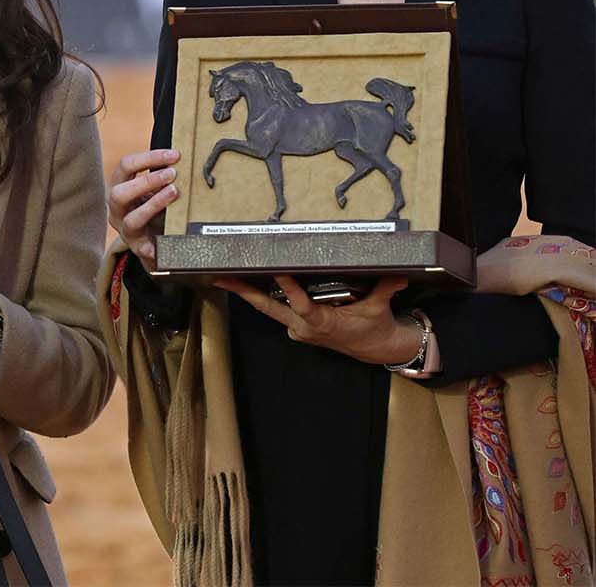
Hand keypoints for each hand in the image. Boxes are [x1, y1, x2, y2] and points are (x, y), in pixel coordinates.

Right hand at [107, 149, 181, 271]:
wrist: (150, 240)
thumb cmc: (152, 209)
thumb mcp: (153, 190)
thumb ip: (162, 177)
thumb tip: (182, 159)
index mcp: (120, 188)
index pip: (125, 166)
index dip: (148, 158)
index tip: (174, 155)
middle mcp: (117, 209)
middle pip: (119, 194)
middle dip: (146, 182)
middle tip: (172, 174)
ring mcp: (125, 230)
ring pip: (131, 220)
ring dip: (153, 204)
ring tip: (174, 193)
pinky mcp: (137, 248)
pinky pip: (142, 248)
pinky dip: (150, 247)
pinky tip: (159, 245)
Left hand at [212, 275, 422, 364]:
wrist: (374, 348)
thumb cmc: (374, 326)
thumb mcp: (379, 307)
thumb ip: (386, 289)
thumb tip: (399, 275)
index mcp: (322, 322)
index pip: (301, 304)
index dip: (289, 289)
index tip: (277, 272)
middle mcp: (304, 327)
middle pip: (269, 308)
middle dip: (244, 292)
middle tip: (222, 278)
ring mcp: (297, 329)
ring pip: (268, 309)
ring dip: (247, 293)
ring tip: (224, 277)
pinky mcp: (296, 328)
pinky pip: (276, 310)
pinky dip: (264, 297)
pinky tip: (248, 282)